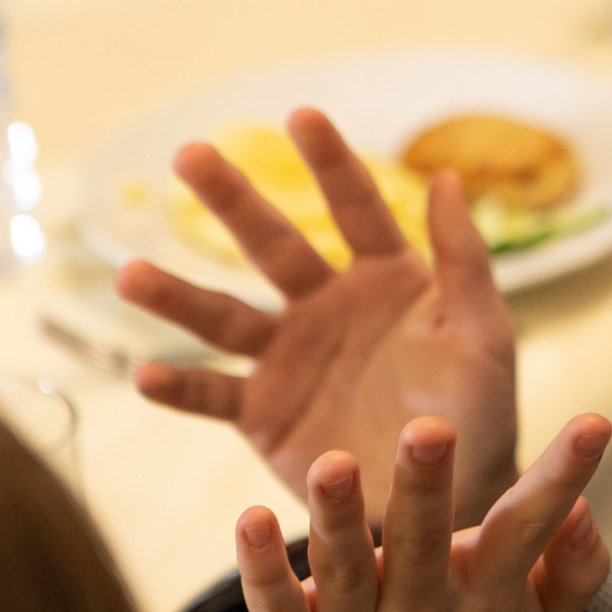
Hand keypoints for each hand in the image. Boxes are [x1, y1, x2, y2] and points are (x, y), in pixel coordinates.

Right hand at [117, 109, 517, 525]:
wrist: (448, 497)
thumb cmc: (478, 413)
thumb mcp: (483, 334)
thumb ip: (464, 261)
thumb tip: (448, 177)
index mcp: (387, 278)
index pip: (355, 206)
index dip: (330, 161)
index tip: (301, 113)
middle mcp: (329, 306)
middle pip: (272, 244)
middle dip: (232, 199)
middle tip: (189, 154)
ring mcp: (292, 358)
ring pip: (225, 317)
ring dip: (177, 297)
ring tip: (129, 274)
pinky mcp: (266, 414)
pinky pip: (214, 396)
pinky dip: (179, 388)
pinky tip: (145, 373)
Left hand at [235, 415, 611, 611]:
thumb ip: (572, 571)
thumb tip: (583, 509)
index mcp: (484, 596)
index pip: (528, 530)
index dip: (562, 477)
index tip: (596, 422)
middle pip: (423, 544)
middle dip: (424, 487)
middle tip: (430, 428)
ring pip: (345, 572)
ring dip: (336, 518)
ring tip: (333, 464)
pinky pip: (277, 609)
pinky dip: (260, 568)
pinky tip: (248, 521)